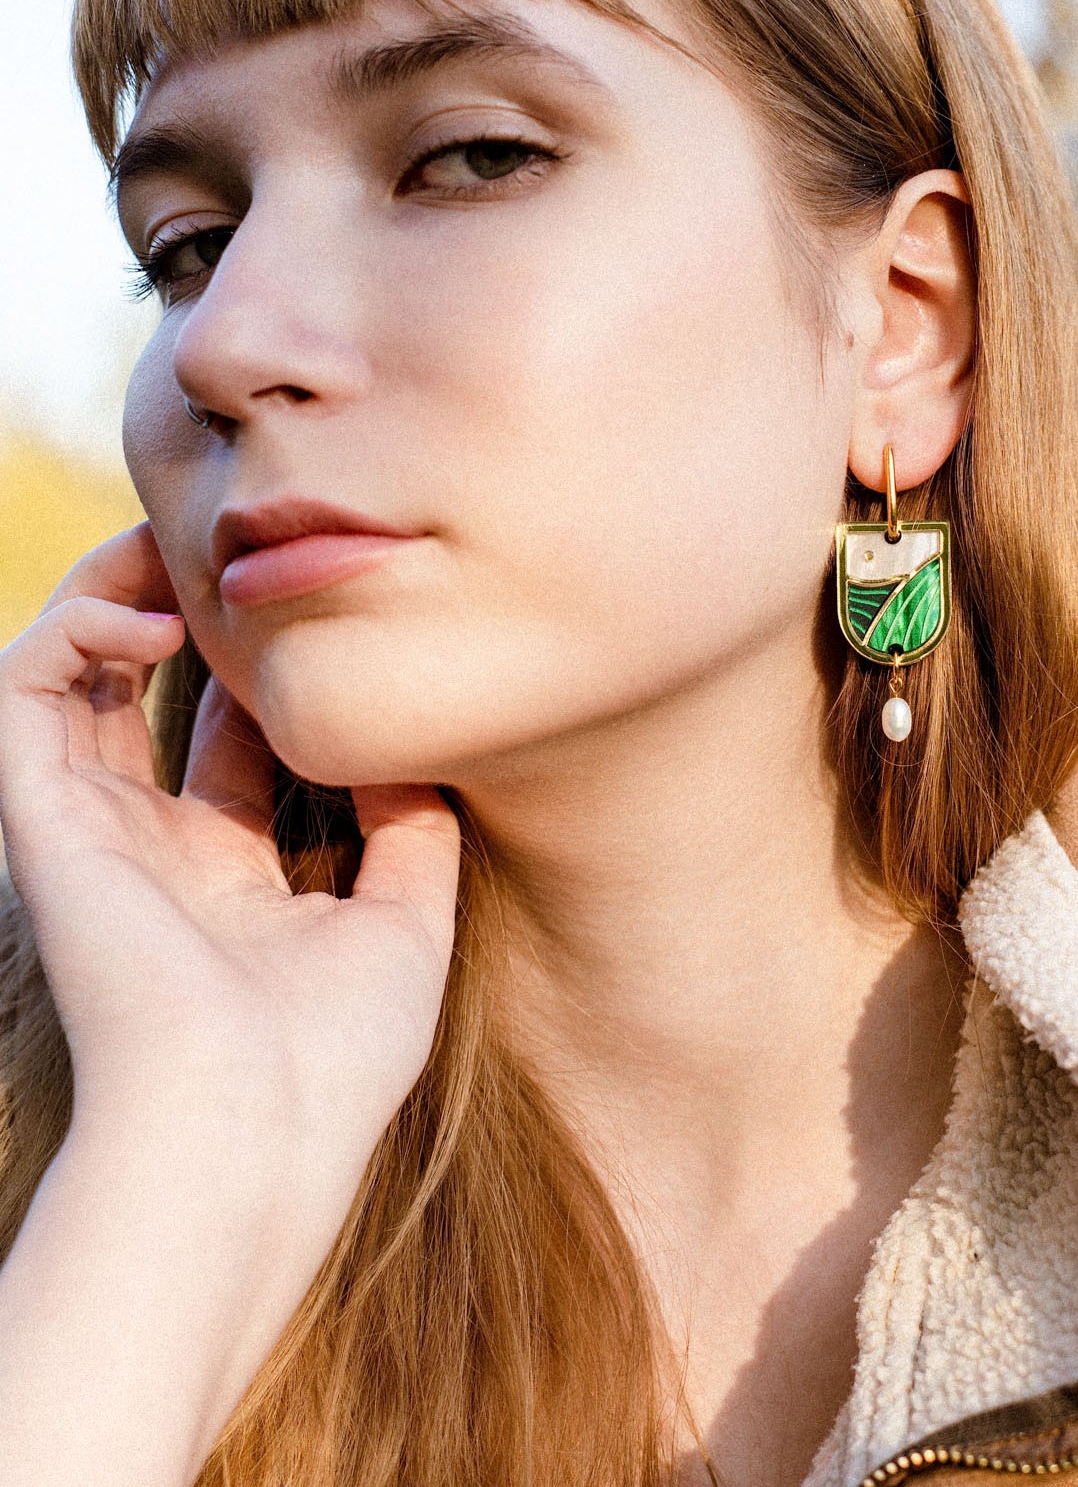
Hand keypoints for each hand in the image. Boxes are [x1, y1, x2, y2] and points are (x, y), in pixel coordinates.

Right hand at [0, 522, 459, 1222]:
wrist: (248, 1136)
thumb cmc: (330, 1063)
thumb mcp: (405, 929)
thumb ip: (412, 836)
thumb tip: (429, 754)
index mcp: (224, 880)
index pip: (222, 745)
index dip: (256, 671)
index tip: (306, 609)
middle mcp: (149, 851)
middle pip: (135, 698)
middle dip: (170, 612)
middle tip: (222, 547)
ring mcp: (91, 836)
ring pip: (66, 678)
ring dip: (110, 596)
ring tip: (171, 549)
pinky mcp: (43, 826)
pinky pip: (20, 697)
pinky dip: (71, 632)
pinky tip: (148, 618)